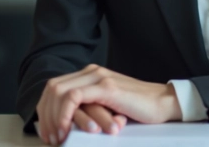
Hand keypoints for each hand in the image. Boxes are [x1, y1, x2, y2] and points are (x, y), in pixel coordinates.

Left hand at [35, 64, 182, 144]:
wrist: (162, 103)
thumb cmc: (138, 108)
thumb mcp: (106, 106)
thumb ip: (88, 107)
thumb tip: (64, 125)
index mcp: (90, 74)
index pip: (55, 87)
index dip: (45, 109)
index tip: (46, 131)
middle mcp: (92, 71)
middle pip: (52, 88)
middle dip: (45, 115)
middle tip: (49, 137)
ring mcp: (99, 77)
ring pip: (59, 91)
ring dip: (53, 117)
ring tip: (57, 136)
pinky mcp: (107, 87)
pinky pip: (74, 97)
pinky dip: (65, 114)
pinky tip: (66, 128)